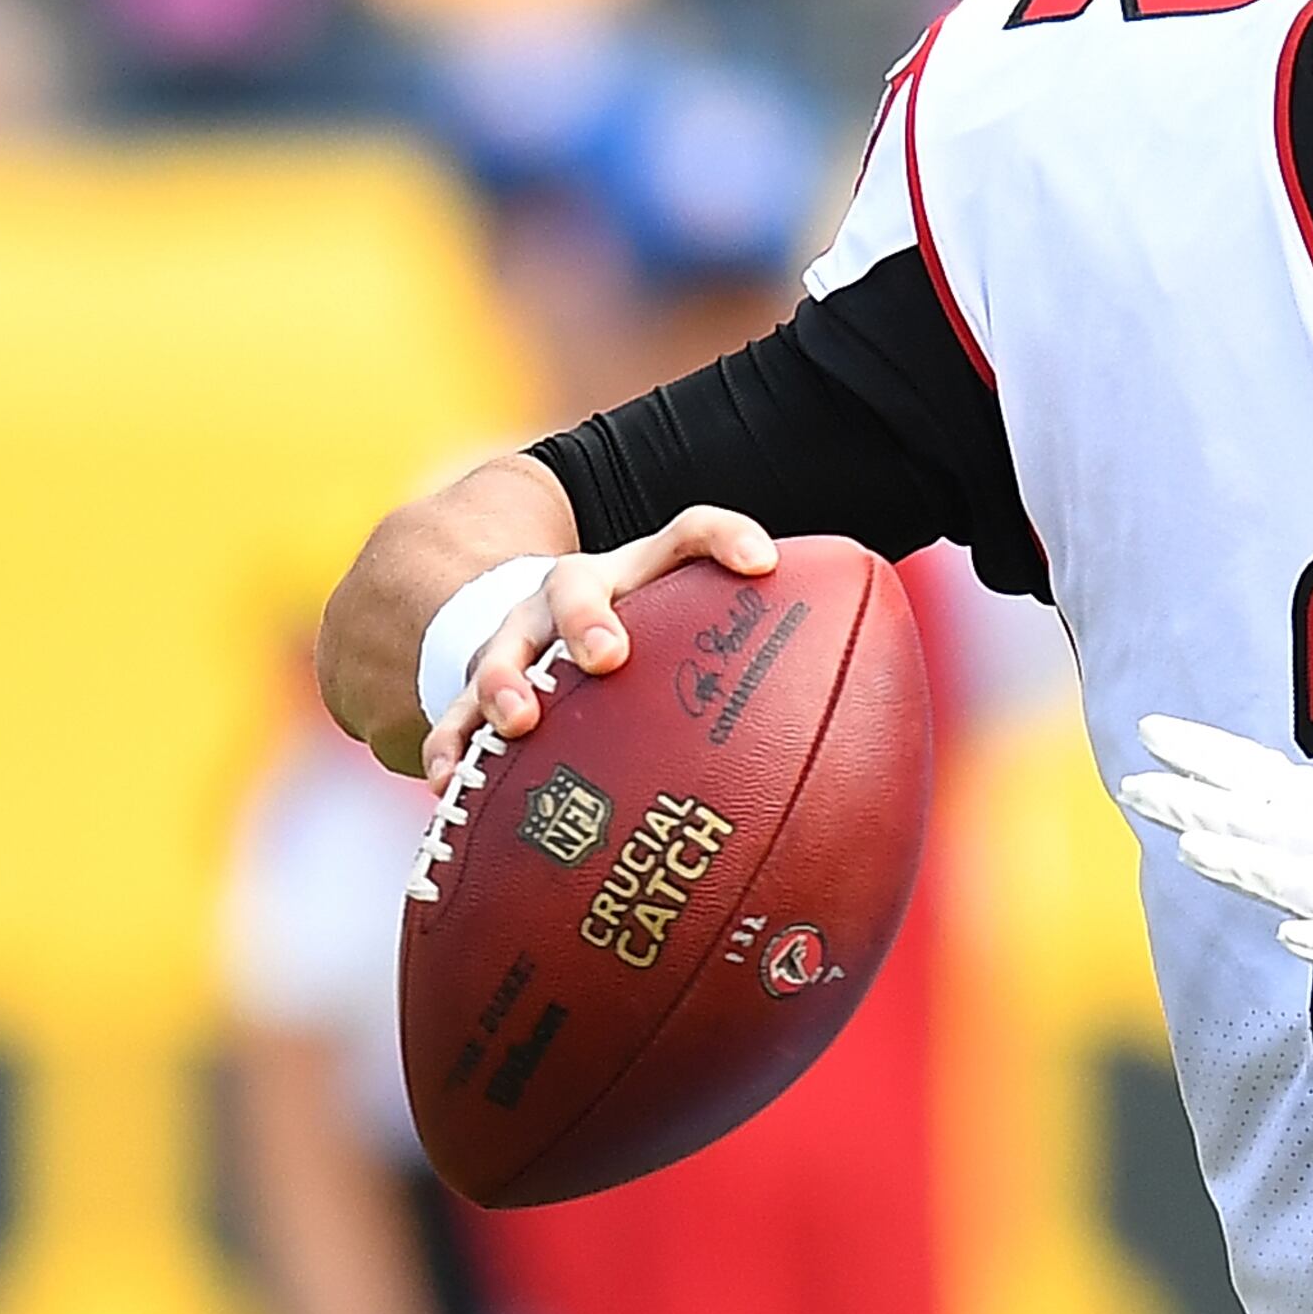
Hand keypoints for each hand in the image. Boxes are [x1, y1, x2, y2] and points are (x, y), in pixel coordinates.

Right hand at [423, 506, 775, 788]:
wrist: (541, 637)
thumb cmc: (653, 659)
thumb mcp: (701, 651)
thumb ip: (770, 674)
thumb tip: (861, 745)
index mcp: (642, 576)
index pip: (687, 534)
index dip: (725, 537)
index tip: (765, 562)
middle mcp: (575, 594)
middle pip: (576, 586)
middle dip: (589, 618)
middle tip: (608, 656)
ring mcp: (518, 638)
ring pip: (503, 645)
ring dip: (508, 679)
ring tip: (521, 720)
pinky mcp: (476, 691)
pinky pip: (454, 714)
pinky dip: (453, 743)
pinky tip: (451, 779)